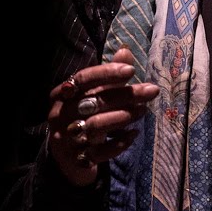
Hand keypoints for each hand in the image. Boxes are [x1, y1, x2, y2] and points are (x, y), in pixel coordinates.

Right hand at [46, 47, 159, 186]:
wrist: (66, 158)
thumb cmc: (82, 117)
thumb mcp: (92, 95)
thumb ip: (108, 76)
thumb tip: (125, 51)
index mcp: (61, 95)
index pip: (82, 79)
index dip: (106, 73)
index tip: (131, 70)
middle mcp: (60, 115)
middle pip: (93, 101)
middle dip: (125, 95)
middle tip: (152, 91)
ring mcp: (66, 139)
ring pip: (95, 126)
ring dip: (123, 116)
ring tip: (143, 110)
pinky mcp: (77, 159)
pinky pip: (100, 152)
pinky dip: (119, 143)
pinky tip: (134, 134)